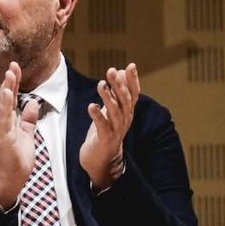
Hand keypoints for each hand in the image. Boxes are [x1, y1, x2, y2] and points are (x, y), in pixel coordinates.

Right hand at [0, 61, 39, 208]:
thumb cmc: (17, 158)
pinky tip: (8, 94)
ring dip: (6, 89)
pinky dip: (5, 105)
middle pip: (5, 97)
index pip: (10, 98)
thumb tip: (34, 102)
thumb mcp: (27, 134)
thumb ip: (29, 119)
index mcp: (7, 121)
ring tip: (9, 75)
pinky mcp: (2, 137)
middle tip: (13, 64)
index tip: (16, 67)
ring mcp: (0, 129)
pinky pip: (4, 118)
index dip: (13, 82)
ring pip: (2, 105)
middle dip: (9, 81)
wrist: (11, 178)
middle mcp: (1, 122)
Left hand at [80, 63, 139, 190]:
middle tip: (111, 71)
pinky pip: (102, 126)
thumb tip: (121, 71)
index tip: (131, 66)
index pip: (133, 94)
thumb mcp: (112, 109)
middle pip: (124, 100)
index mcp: (127, 112)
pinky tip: (91, 106)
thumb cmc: (105, 131)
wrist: (101, 159)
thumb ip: (117, 92)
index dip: (133, 80)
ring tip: (101, 85)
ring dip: (108, 97)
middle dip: (118, 85)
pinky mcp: (105, 139)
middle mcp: (125, 120)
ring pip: (115, 112)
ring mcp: (116, 130)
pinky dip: (97, 116)